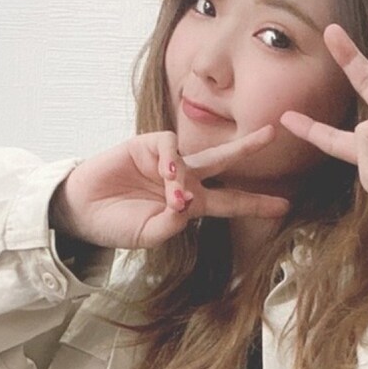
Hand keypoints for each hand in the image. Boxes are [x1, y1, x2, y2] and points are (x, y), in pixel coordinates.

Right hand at [50, 127, 290, 250]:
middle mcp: (184, 179)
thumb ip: (171, 224)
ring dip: (189, 178)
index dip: (255, 204)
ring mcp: (166, 160)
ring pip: (195, 156)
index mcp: (190, 205)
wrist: (82, 212)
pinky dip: (171, 160)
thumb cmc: (117, 225)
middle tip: (273, 133)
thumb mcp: (149, 235)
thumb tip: (186, 203)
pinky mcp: (146, 145)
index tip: (284, 206)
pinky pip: (169, 146)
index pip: (230, 202)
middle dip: (248, 147)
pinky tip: (165, 174)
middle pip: (224, 161)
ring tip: (174, 198)